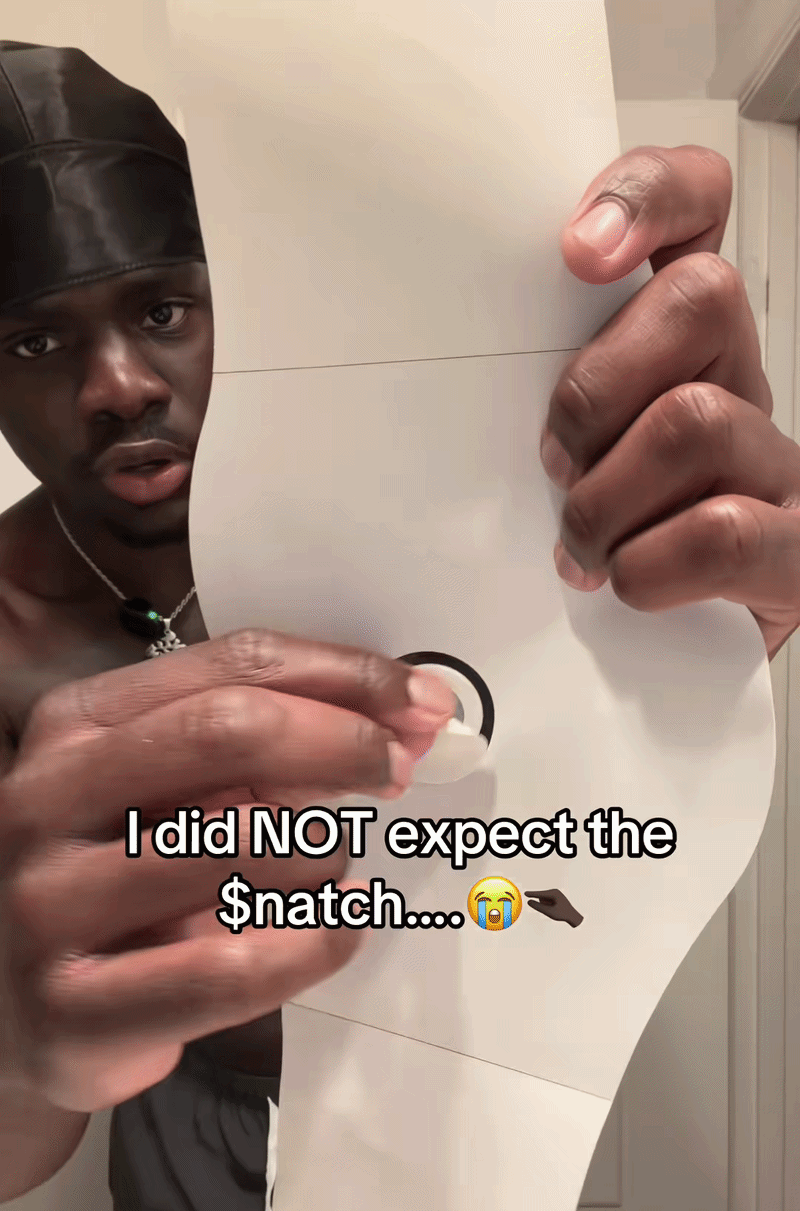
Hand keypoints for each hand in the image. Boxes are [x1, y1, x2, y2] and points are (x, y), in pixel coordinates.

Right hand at [0, 631, 453, 1111]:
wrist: (13, 1012)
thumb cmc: (112, 883)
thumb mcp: (161, 790)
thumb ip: (257, 744)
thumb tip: (400, 715)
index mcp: (75, 726)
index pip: (233, 667)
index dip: (344, 677)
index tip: (418, 700)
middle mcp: (45, 801)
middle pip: (231, 732)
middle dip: (343, 742)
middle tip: (397, 771)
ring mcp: (48, 906)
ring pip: (244, 848)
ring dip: (325, 850)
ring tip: (327, 866)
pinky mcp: (74, 1011)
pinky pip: (236, 967)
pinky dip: (317, 940)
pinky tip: (339, 927)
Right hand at [525, 889, 582, 927]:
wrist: (573, 916)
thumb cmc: (562, 914)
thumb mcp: (549, 912)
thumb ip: (538, 907)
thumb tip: (529, 902)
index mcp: (554, 893)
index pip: (540, 894)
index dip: (532, 894)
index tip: (524, 893)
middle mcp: (554, 891)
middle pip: (542, 897)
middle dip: (543, 905)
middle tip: (553, 910)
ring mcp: (555, 894)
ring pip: (543, 900)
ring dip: (545, 906)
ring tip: (555, 910)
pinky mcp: (554, 897)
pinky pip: (546, 901)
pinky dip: (547, 906)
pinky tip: (555, 909)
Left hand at [543, 144, 799, 659]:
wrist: (680, 660)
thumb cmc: (609, 541)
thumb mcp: (561, 451)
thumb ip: (539, 396)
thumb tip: (455, 375)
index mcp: (681, 343)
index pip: (697, 208)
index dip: (647, 197)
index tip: (577, 250)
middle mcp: (740, 383)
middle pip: (699, 300)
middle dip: (596, 389)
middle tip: (555, 463)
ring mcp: (776, 464)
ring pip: (695, 419)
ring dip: (606, 498)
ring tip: (581, 547)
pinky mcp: (795, 551)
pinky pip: (722, 532)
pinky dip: (649, 567)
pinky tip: (626, 584)